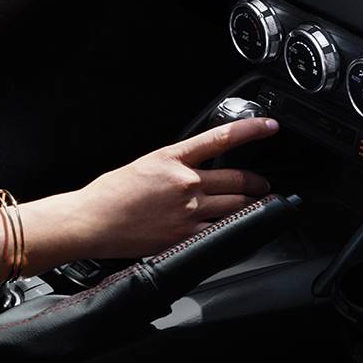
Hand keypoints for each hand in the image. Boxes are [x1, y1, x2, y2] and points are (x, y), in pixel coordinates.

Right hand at [44, 118, 279, 260]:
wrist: (92, 221)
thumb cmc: (109, 194)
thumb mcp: (143, 165)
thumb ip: (173, 166)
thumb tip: (194, 169)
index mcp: (171, 158)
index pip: (220, 138)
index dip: (251, 130)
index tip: (270, 126)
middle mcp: (185, 183)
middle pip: (238, 179)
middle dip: (257, 182)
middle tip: (263, 183)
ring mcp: (188, 211)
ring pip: (237, 206)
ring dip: (252, 205)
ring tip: (256, 205)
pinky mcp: (186, 236)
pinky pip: (223, 231)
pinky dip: (234, 229)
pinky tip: (238, 228)